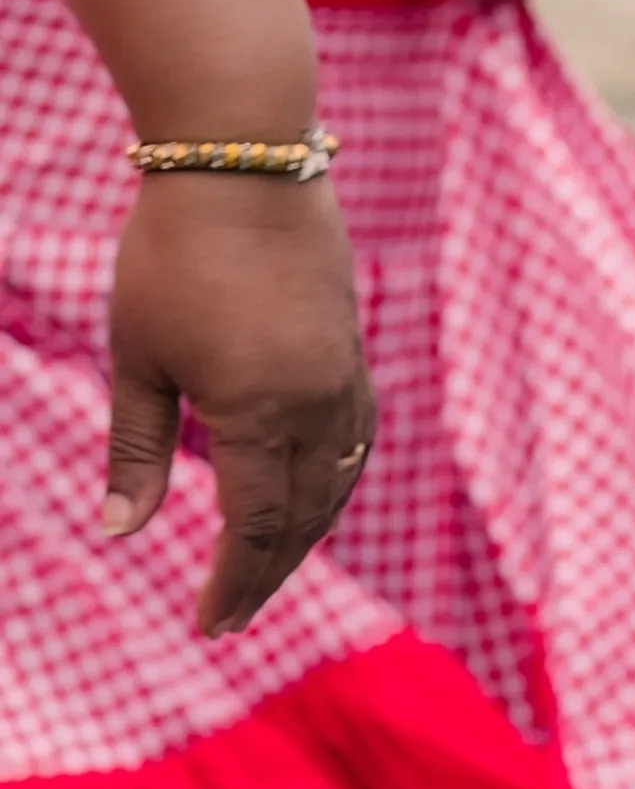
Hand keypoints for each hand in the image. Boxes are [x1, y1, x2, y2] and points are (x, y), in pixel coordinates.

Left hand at [106, 172, 366, 633]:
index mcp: (258, 410)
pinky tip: (315, 490)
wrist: (244, 163)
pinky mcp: (350, 344)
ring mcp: (343, 370)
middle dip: (271, 571)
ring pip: (341, 476)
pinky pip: (357, 433)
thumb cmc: (172, 259)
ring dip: (310, 530)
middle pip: (307, 513)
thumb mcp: (137, 360)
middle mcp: (316, 399)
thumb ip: (136, 451)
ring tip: (271, 567)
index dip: (233, 581)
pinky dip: (337, 478)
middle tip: (233, 616)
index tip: (209, 626)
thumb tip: (123, 534)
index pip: (256, 525)